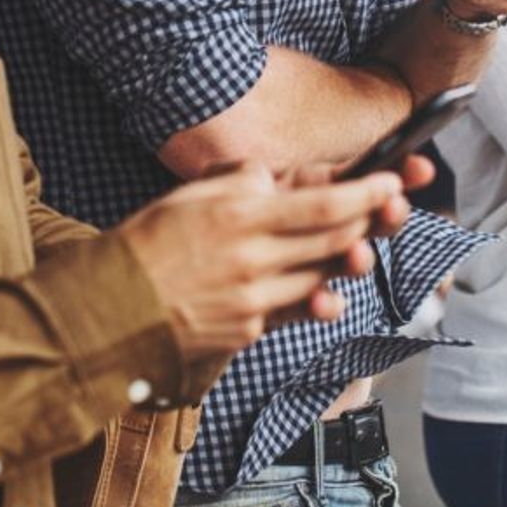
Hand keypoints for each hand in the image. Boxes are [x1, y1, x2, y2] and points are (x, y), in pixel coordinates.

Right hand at [116, 163, 405, 361]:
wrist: (114, 306)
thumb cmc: (150, 242)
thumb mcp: (193, 194)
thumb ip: (240, 182)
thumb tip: (277, 178)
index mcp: (240, 215)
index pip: (323, 205)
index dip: (366, 194)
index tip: (392, 181)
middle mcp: (253, 258)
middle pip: (333, 240)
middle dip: (370, 221)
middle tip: (393, 206)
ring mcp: (253, 299)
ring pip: (320, 276)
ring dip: (345, 259)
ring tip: (359, 244)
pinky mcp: (248, 329)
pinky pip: (293, 310)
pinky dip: (313, 298)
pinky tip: (324, 291)